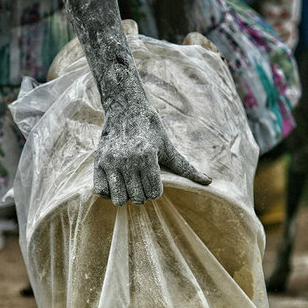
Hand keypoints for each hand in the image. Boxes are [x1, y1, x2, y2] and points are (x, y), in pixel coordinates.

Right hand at [94, 102, 210, 205]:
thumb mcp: (169, 148)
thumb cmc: (150, 129)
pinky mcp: (98, 162)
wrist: (125, 108)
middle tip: (142, 182)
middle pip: (138, 198)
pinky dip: (110, 192)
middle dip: (142, 194)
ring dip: (126, 195)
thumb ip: (186, 168)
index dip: (156, 191)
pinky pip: (101, 191)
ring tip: (129, 184)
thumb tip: (209, 182)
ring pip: (119, 199)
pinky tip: (117, 183)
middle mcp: (128, 160)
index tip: (154, 180)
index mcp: (147, 157)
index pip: (154, 193)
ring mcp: (111, 162)